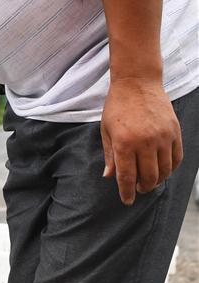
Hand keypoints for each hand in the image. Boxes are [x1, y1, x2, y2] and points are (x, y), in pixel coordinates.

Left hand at [101, 77, 182, 204]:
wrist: (137, 82)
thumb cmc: (117, 106)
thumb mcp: (106, 130)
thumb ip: (109, 155)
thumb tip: (109, 177)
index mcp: (124, 143)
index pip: (127, 176)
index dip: (127, 192)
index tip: (127, 200)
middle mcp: (145, 142)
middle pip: (148, 177)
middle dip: (143, 188)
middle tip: (139, 189)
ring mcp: (162, 137)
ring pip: (164, 170)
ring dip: (157, 180)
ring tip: (150, 181)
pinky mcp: (174, 132)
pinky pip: (176, 158)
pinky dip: (170, 168)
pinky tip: (163, 169)